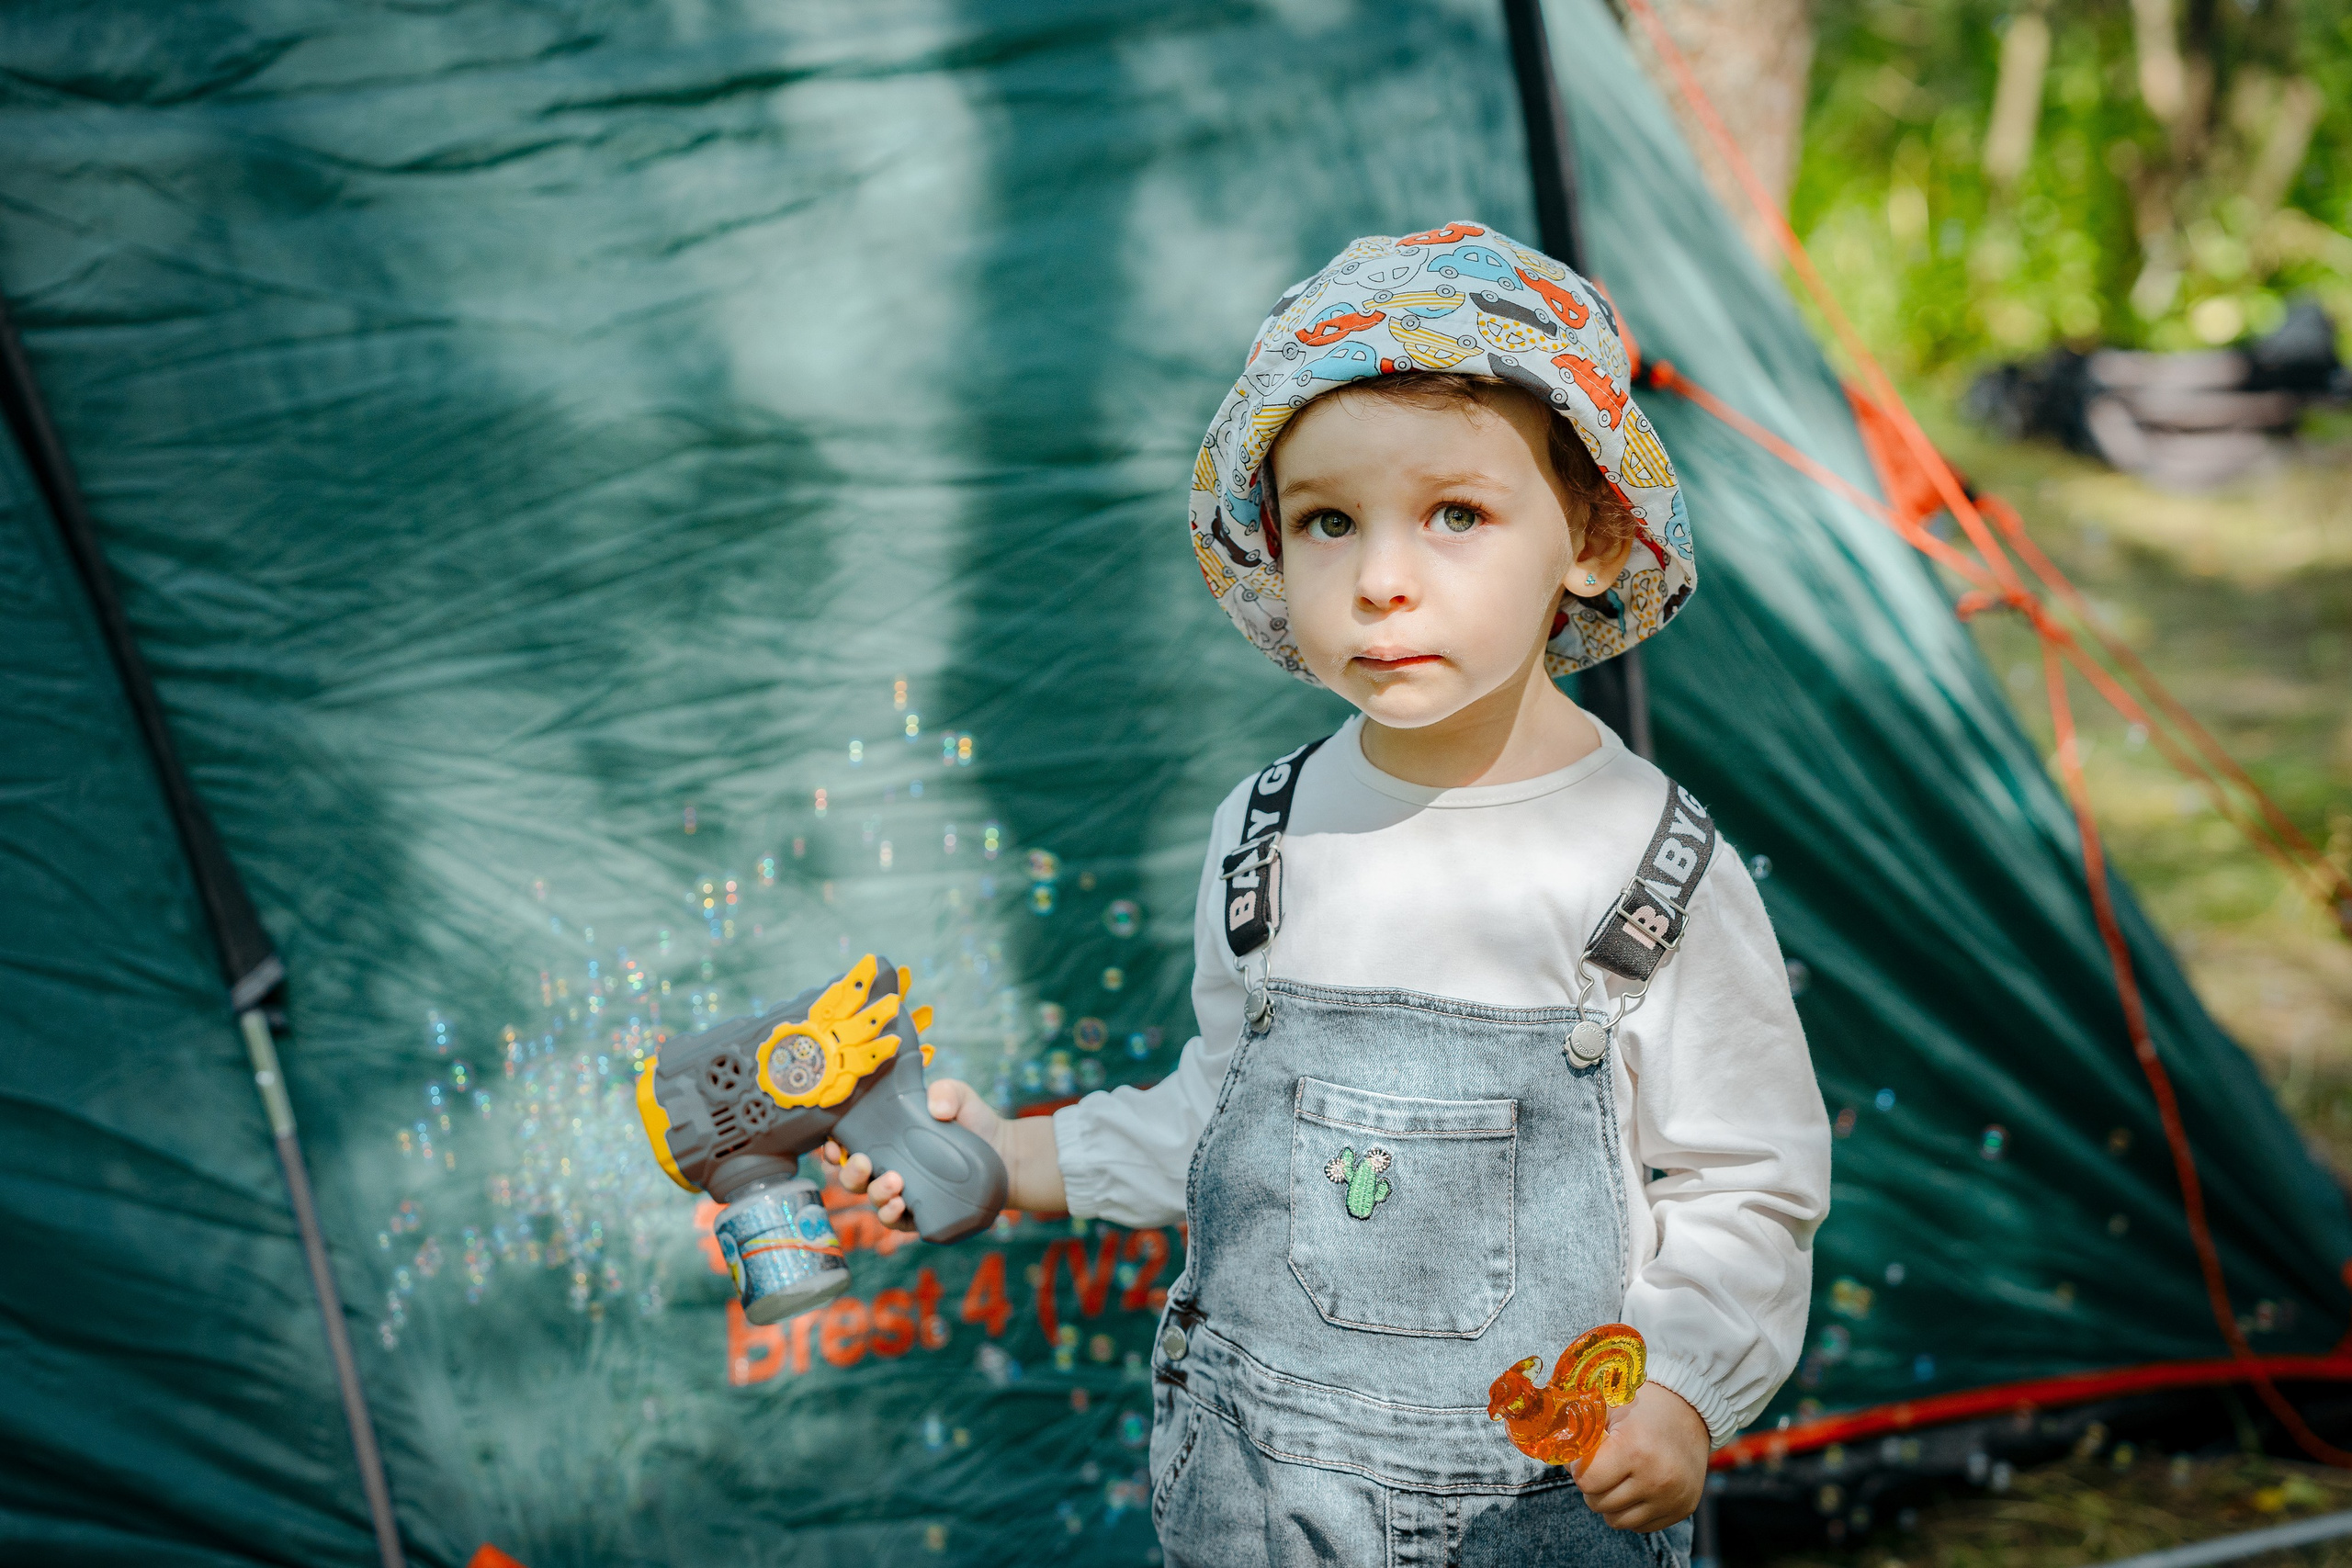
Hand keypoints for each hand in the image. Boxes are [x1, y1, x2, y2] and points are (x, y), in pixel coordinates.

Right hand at [822, 1078, 1065, 1229]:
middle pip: (852, 1178)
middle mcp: (887, 1167)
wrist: (1005, 1152)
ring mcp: (902, 1192)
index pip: (846, 1145)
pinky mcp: (920, 1213)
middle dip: (850, 1173)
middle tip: (864, 1162)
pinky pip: (896, 1221)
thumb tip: (935, 1108)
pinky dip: (891, 1215)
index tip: (832, 1145)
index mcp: (884, 1139)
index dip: (830, 1148)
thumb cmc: (973, 1121)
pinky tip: (899, 1206)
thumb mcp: (958, 1096)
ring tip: (895, 1182)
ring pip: (872, 1199)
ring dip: (875, 1194)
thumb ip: (945, 1091)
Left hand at [1573, 1383, 1707, 1532]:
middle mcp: (1656, 1479)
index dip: (1578, 1468)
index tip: (1584, 1456)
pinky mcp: (1682, 1510)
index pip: (1586, 1482)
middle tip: (1602, 1464)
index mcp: (1635, 1449)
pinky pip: (1640, 1526)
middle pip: (1598, 1503)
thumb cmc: (1643, 1407)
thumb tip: (1554, 1452)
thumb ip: (1581, 1432)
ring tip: (1618, 1476)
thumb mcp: (1609, 1408)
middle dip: (1592, 1485)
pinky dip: (1632, 1510)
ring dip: (1610, 1501)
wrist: (1692, 1410)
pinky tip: (1637, 1486)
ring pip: (1617, 1520)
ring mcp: (1672, 1498)